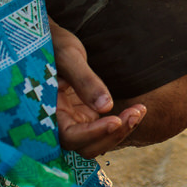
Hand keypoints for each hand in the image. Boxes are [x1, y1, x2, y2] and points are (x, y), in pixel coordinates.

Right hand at [49, 20, 144, 157]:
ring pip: (99, 141)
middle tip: (136, 113)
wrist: (51, 39)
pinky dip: (122, 123)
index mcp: (46, 113)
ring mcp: (74, 121)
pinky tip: (138, 109)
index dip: (93, 134)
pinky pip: (105, 129)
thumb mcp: (68, 56)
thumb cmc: (53, 43)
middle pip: (87, 146)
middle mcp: (60, 123)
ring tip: (140, 110)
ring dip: (121, 131)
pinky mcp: (86, 115)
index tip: (115, 120)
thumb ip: (85, 81)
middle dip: (113, 134)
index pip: (71, 137)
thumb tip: (106, 106)